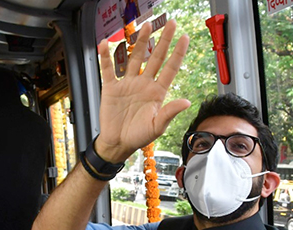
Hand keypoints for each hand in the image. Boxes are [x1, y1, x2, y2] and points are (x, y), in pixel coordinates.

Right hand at [96, 19, 189, 162]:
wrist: (118, 143)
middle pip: (155, 57)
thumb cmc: (138, 136)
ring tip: (145, 27)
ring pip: (135, 57)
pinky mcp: (111, 87)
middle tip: (170, 23)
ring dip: (140, 42)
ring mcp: (128, 84)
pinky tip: (106, 44)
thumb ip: (169, 112)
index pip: (170, 68)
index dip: (178, 53)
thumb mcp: (157, 126)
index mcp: (157, 92)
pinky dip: (106, 56)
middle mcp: (144, 84)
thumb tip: (186, 102)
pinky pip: (108, 69)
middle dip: (163, 40)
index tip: (185, 37)